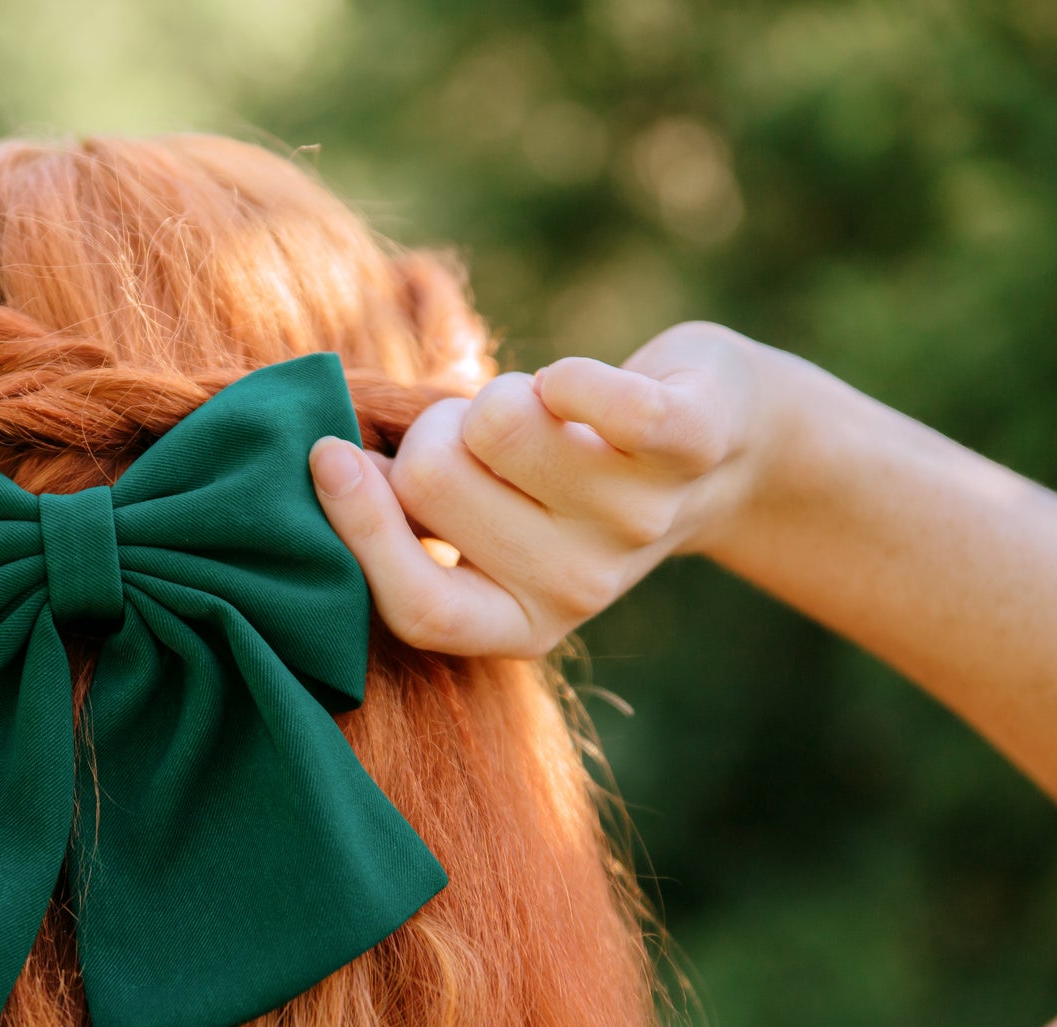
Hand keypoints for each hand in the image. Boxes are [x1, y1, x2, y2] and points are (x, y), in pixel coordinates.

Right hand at [309, 322, 776, 656]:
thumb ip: (413, 513)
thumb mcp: (492, 520)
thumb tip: (325, 465)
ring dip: (504, 394)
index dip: (360, 528)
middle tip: (491, 436)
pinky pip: (590, 396)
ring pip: (494, 423)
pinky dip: (570, 373)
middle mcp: (577, 589)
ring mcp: (634, 525)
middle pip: (432, 484)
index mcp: (519, 623)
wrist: (730, 447)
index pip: (417, 606)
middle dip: (440, 433)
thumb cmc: (571, 471)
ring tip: (548, 412)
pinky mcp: (685, 447)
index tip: (328, 454)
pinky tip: (577, 384)